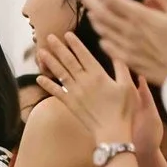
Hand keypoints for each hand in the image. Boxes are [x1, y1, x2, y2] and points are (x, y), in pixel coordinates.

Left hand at [35, 26, 142, 142]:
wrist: (113, 132)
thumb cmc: (124, 110)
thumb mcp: (128, 86)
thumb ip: (121, 68)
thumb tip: (116, 51)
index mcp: (98, 75)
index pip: (84, 55)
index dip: (75, 44)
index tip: (67, 34)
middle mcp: (84, 81)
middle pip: (68, 61)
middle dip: (58, 47)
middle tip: (49, 36)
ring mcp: (75, 92)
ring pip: (60, 73)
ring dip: (50, 62)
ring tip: (40, 52)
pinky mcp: (70, 104)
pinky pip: (56, 92)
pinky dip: (47, 84)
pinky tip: (39, 78)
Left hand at [82, 0, 166, 86]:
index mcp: (140, 17)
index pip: (114, 1)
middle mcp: (129, 32)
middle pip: (103, 15)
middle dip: (91, 3)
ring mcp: (128, 47)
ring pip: (104, 31)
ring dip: (95, 20)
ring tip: (90, 13)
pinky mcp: (130, 61)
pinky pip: (111, 49)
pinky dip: (104, 40)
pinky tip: (103, 38)